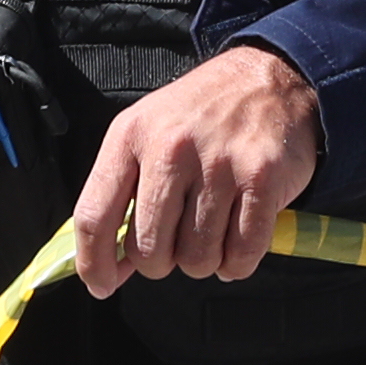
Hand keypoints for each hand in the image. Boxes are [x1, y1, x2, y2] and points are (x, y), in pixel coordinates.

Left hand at [72, 45, 319, 300]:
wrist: (271, 78)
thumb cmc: (202, 115)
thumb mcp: (149, 134)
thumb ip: (125, 196)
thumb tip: (110, 268)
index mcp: (131, 137)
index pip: (94, 217)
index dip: (94, 264)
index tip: (102, 285)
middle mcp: (171, 149)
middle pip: (150, 250)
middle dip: (162, 263)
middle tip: (177, 243)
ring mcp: (220, 164)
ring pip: (197, 258)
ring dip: (204, 261)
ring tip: (211, 235)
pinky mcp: (263, 179)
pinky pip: (242, 253)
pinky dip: (238, 263)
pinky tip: (237, 245)